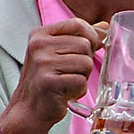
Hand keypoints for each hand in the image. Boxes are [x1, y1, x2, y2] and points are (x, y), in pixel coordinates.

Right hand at [0, 18, 107, 133]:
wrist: (28, 110)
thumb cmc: (46, 81)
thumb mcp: (57, 53)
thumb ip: (79, 38)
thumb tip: (105, 27)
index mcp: (40, 34)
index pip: (77, 24)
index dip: (91, 36)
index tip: (90, 48)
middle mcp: (39, 46)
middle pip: (85, 44)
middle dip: (85, 61)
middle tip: (70, 73)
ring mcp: (42, 64)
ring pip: (86, 63)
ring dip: (82, 77)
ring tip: (67, 83)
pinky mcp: (49, 82)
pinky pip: (81, 81)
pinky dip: (78, 90)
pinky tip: (65, 93)